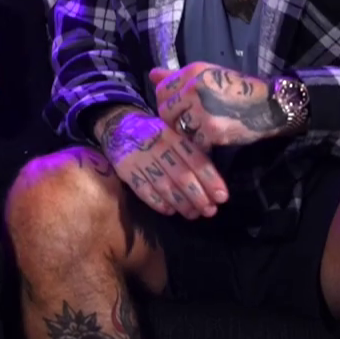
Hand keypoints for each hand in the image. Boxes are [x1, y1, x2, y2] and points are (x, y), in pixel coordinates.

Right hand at [101, 108, 228, 219]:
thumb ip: (187, 151)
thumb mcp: (172, 133)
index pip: (195, 159)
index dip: (210, 179)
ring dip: (181, 203)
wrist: (117, 125)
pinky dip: (158, 202)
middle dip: (198, 195)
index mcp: (173, 136)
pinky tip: (170, 210)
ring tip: (193, 213)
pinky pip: (144, 190)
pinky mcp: (126, 171)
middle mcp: (158, 147)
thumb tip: (211, 178)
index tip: (222, 196)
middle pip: (181, 175)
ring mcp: (141, 159)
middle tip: (210, 210)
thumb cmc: (153, 134)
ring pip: (164, 185)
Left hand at [149, 63, 287, 148]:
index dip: (167, 103)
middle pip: (165, 111)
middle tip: (190, 123)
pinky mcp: (211, 130)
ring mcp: (201, 110)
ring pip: (178, 128)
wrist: (270, 105)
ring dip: (187, 132)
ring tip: (203, 129)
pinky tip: (212, 138)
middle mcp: (194, 88)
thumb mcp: (209, 75)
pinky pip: (193, 142)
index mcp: (193, 72)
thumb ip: (179, 77)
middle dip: (174, 120)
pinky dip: (201, 143)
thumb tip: (153, 75)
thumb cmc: (240, 89)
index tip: (178, 109)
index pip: (161, 90)